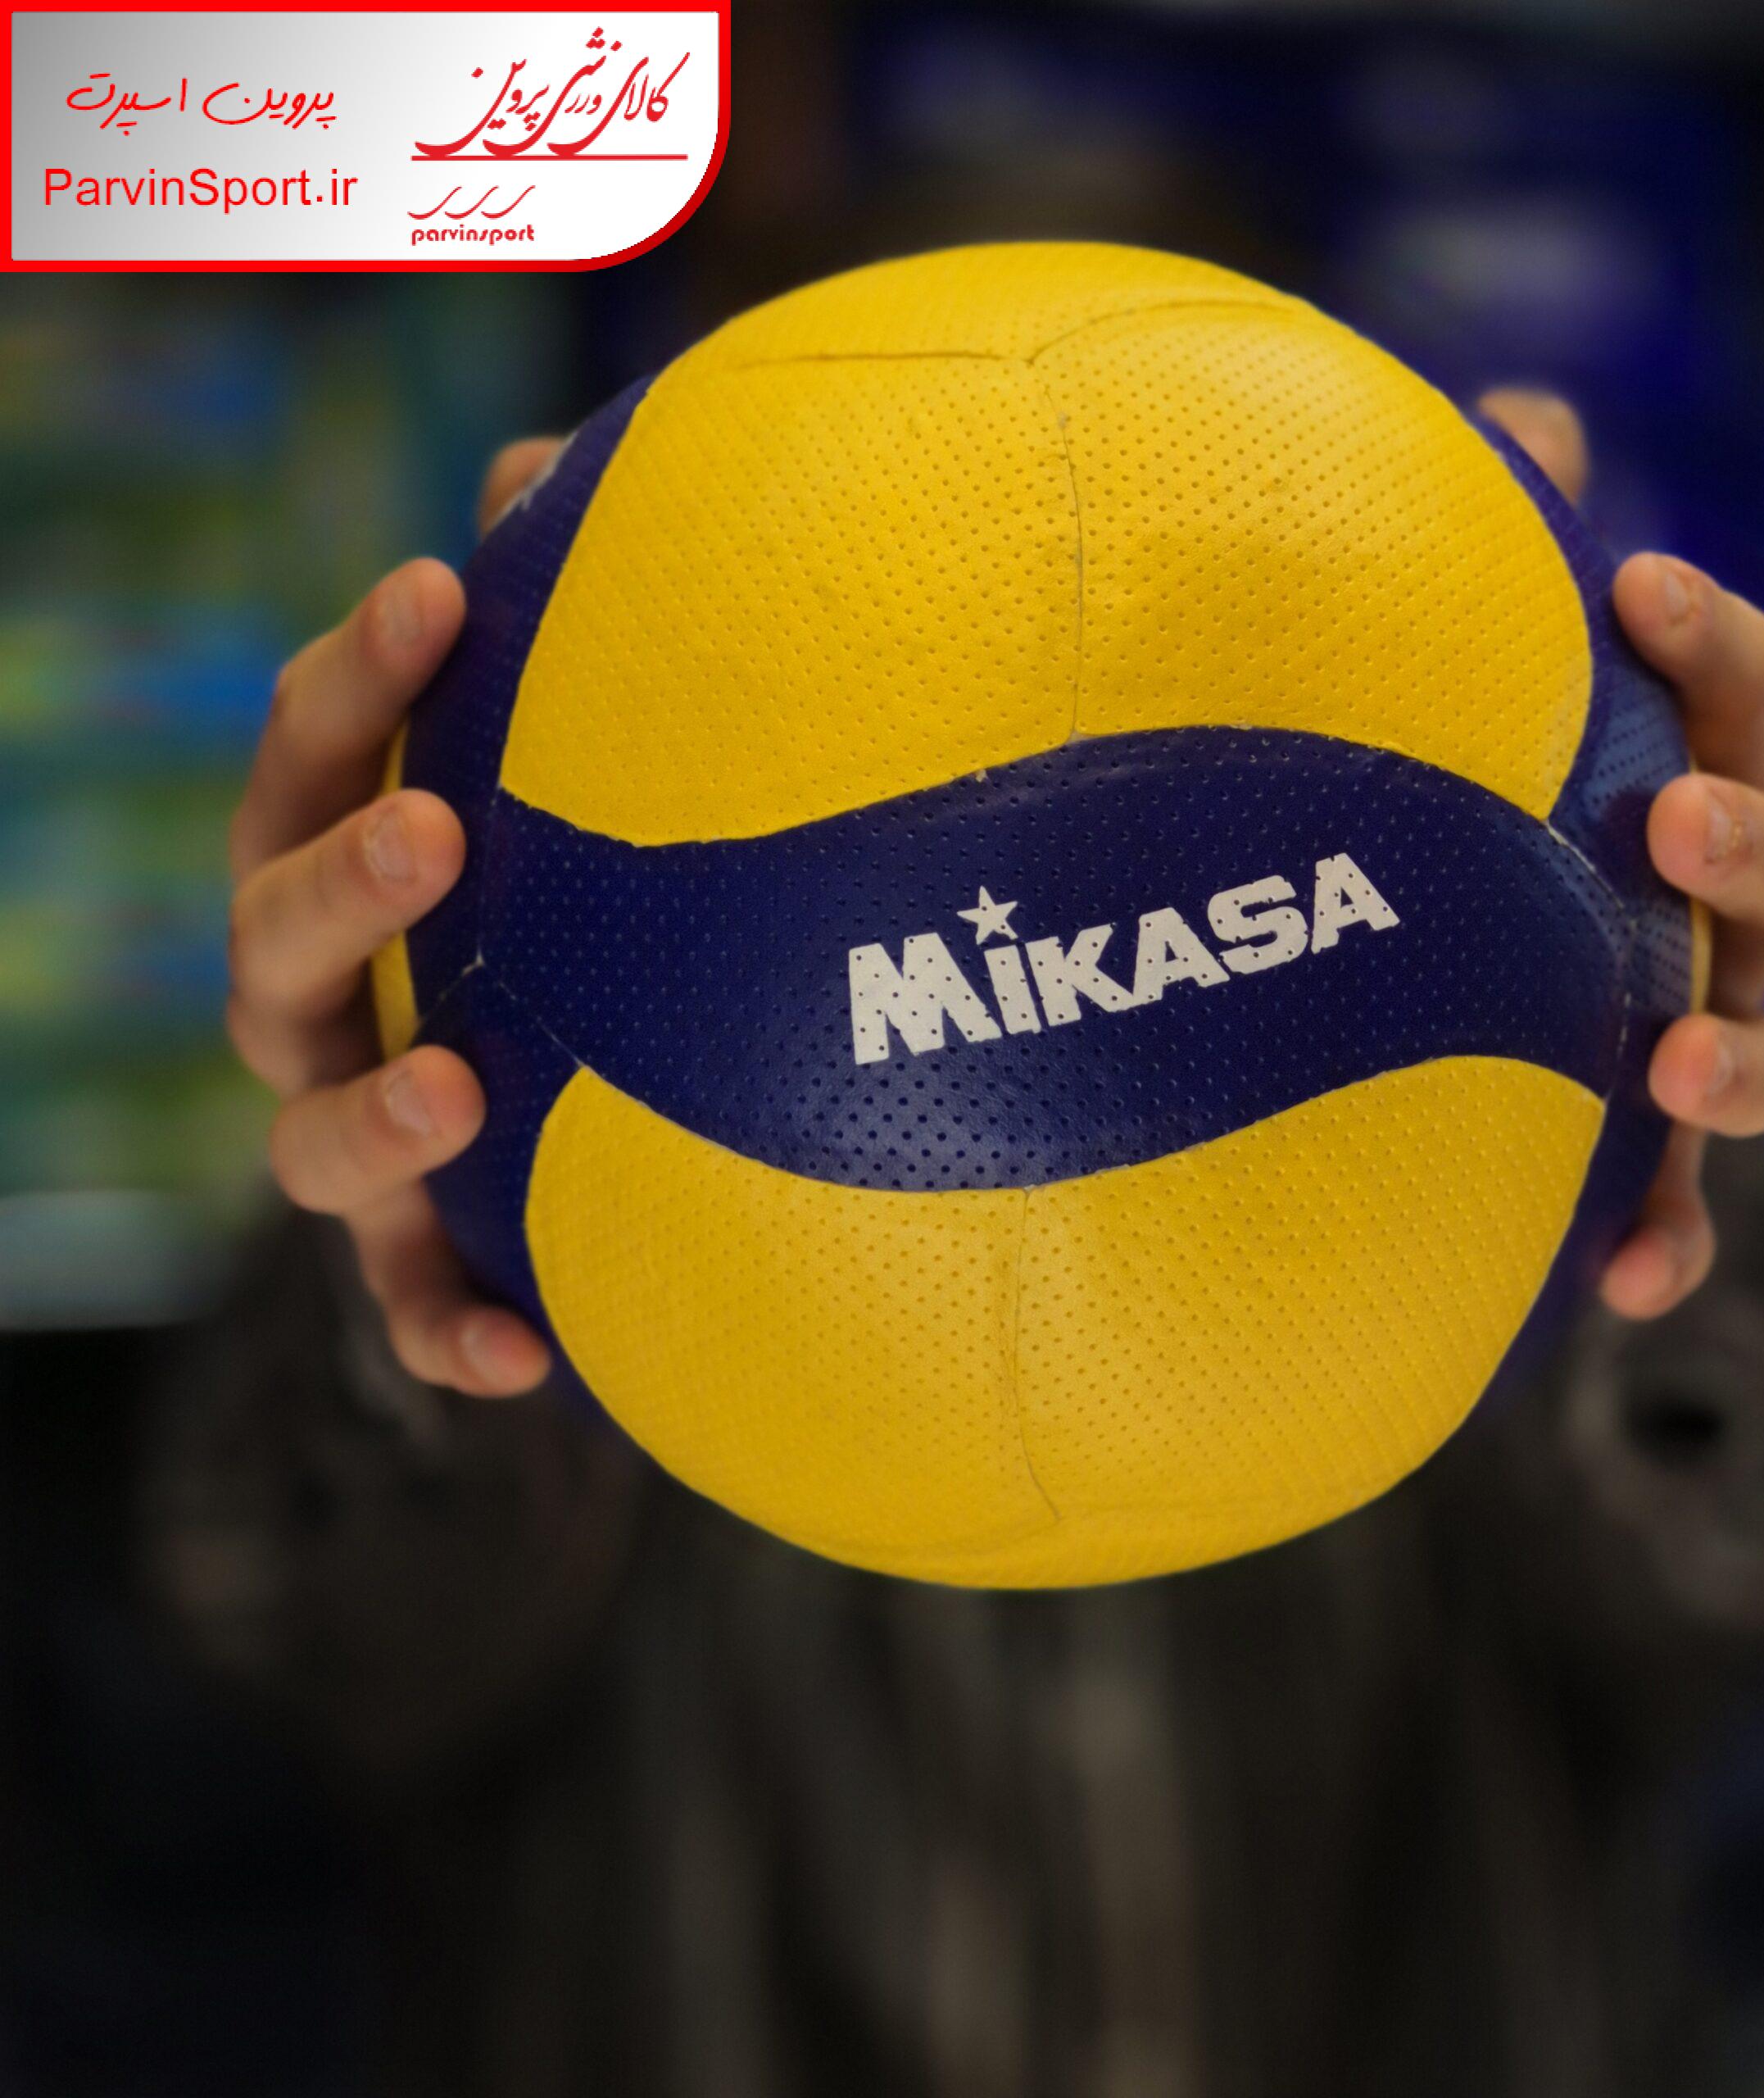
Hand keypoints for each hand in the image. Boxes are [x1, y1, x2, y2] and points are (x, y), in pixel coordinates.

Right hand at [226, 439, 562, 1395]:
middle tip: (436, 829)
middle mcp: (326, 996)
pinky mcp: (420, 1242)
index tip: (441, 589)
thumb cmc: (578, 874)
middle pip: (276, 939)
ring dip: (371, 1117)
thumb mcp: (588, 751)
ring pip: (312, 1134)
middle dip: (340, 883)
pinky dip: (441, 1331)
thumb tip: (560, 470)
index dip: (359, 673)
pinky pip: (407, 1303)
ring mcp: (360, 1123)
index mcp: (347, 856)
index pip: (313, 751)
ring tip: (460, 1090)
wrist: (586, 1081)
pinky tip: (524, 1362)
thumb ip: (572, 621)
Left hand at [1480, 390, 1763, 1321]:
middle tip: (1675, 821)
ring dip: (1740, 1061)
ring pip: (1763, 1054)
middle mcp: (1699, 917)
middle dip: (1751, 842)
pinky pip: (1677, 1214)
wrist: (1359, 993)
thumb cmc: (1428, 812)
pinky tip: (1618, 1286)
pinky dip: (1666, 1244)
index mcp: (1671, 785)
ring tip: (1672, 1062)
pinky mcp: (1630, 1160)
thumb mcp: (1443, 691)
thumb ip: (1487, 558)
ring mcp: (1679, 1038)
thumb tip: (1526, 422)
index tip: (1640, 588)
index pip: (1729, 699)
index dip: (1710, 641)